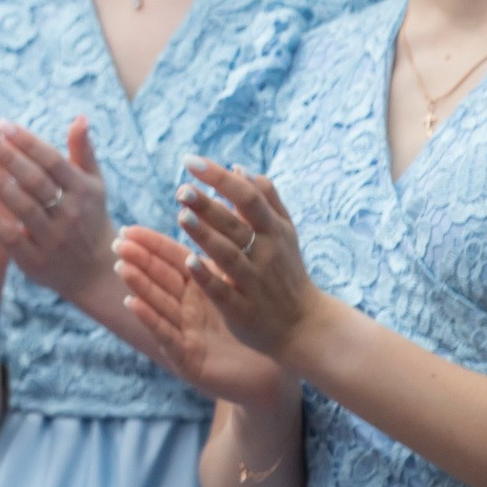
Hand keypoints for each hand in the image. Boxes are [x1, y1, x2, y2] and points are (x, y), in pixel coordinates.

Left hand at [0, 116, 114, 305]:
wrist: (95, 272)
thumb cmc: (89, 217)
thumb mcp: (93, 185)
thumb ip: (83, 152)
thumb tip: (80, 118)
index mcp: (82, 190)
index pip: (51, 160)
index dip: (27, 141)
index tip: (1, 124)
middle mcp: (69, 213)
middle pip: (35, 180)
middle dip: (8, 156)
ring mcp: (53, 238)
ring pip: (22, 207)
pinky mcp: (35, 260)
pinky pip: (10, 238)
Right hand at [114, 225, 291, 410]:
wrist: (278, 364)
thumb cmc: (258, 325)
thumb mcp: (238, 287)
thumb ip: (223, 259)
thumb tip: (224, 214)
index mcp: (199, 289)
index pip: (171, 262)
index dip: (150, 246)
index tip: (127, 230)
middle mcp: (187, 310)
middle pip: (160, 281)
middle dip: (139, 262)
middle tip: (118, 244)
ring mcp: (185, 333)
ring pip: (158, 304)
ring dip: (139, 286)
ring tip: (122, 267)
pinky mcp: (187, 359)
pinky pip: (167, 335)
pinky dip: (150, 319)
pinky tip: (132, 303)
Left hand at [175, 158, 326, 366]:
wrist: (305, 326)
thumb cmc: (288, 271)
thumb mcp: (284, 234)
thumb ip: (265, 200)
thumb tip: (238, 168)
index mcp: (274, 231)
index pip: (248, 197)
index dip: (220, 178)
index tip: (191, 161)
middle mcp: (266, 254)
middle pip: (235, 225)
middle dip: (209, 206)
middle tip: (182, 189)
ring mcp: (254, 282)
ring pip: (228, 256)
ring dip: (205, 236)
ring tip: (181, 216)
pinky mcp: (242, 309)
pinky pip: (223, 292)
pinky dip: (207, 277)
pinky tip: (189, 263)